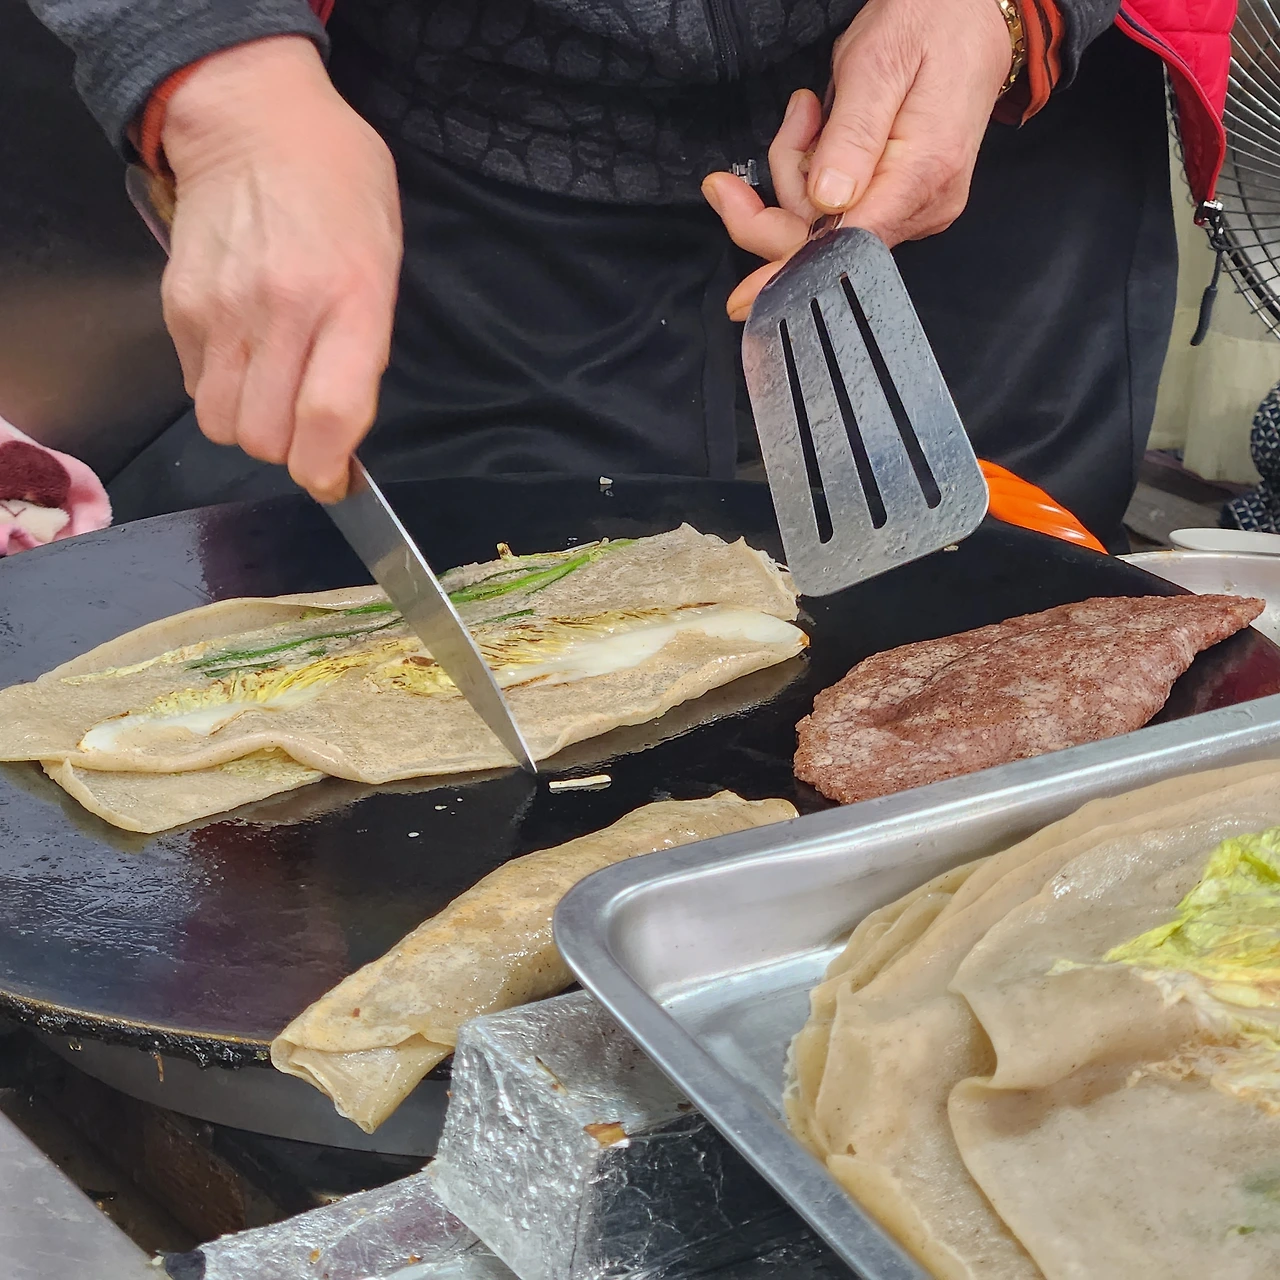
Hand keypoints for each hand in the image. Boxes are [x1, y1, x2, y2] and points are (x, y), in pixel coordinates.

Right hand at [160, 36, 402, 501]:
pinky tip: (244, 358)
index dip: (328, 468)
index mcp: (351, 299)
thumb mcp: (384, 261)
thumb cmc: (340, 189)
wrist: (255, 122)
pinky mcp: (179, 306)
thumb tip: (342, 427)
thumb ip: (368, 346)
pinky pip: (196, 388)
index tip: (334, 480)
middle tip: (306, 429)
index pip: (329, 415)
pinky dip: (221, 393)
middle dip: (289, 451)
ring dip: (250, 427)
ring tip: (272, 393)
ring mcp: (223, 309)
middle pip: (267, 437)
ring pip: (223, 425)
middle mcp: (283, 310)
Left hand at [702, 0, 1010, 319]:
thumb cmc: (930, 23)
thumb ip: (853, 135)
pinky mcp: (905, 203)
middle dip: (786, 186)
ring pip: (825, 222)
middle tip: (794, 119)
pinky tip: (827, 128)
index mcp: (921, 176)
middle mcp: (923, 208)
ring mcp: (916, 210)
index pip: (843, 247)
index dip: (786, 269)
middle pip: (825, 240)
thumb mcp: (879, 61)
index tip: (740, 299)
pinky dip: (818, 172)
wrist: (976, 14)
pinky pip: (841, 209)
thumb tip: (827, 203)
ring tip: (816, 109)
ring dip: (801, 168)